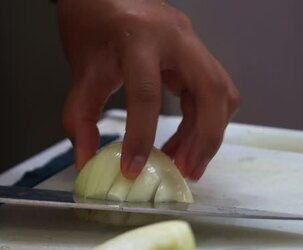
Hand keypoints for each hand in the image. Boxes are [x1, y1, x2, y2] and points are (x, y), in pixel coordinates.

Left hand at [58, 0, 239, 179]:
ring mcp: (192, 42)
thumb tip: (87, 159)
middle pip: (210, 91)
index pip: (147, 94)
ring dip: (209, 133)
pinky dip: (205, 121)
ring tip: (185, 162)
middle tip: (187, 170)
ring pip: (221, 92)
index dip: (141, 137)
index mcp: (138, 37)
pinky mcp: (198, 53)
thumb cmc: (92, 26)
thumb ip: (80, 119)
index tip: (133, 168)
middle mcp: (176, 37)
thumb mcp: (81, 74)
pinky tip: (184, 142)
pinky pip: (215, 91)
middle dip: (204, 138)